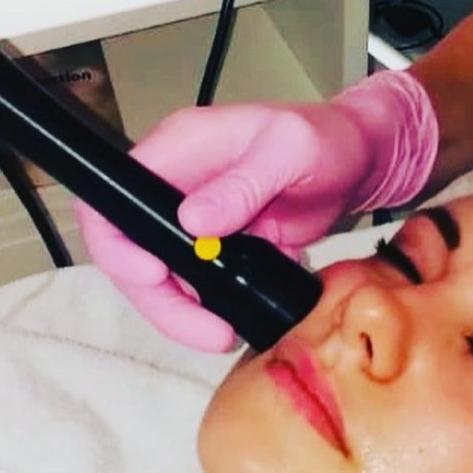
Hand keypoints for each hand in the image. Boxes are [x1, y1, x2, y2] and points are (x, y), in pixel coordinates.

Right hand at [75, 71, 438, 350]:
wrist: (357, 161)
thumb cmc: (327, 139)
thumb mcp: (291, 151)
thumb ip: (243, 184)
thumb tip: (193, 221)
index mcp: (179, 148)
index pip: (115, 198)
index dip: (118, 243)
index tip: (153, 273)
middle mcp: (175, 185)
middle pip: (130, 250)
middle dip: (158, 298)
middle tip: (206, 329)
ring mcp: (192, 218)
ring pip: (159, 276)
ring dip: (182, 313)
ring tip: (222, 334)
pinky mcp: (213, 245)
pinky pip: (192, 285)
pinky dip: (206, 309)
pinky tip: (235, 320)